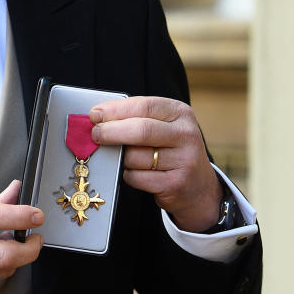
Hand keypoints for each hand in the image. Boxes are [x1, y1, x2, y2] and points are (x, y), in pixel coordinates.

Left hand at [89, 96, 221, 231]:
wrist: (198, 186)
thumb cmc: (169, 150)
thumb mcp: (162, 126)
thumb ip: (136, 118)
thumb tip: (98, 117)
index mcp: (180, 113)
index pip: (144, 106)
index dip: (116, 110)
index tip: (94, 115)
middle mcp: (186, 135)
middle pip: (141, 130)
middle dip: (111, 131)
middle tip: (95, 134)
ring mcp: (184, 160)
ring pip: (135, 157)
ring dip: (121, 158)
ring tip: (123, 157)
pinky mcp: (175, 184)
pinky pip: (137, 177)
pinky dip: (128, 174)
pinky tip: (134, 172)